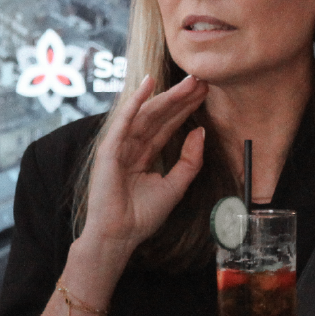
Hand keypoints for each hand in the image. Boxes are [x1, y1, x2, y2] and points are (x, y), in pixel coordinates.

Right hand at [82, 74, 207, 263]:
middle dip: (181, 98)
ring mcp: (119, 146)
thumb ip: (189, 161)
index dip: (186, 109)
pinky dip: (135, 101)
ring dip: (167, 96)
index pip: (168, 126)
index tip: (205, 93)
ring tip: (189, 82)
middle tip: (201, 80)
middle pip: (160, 116)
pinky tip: (149, 83)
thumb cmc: (142, 216)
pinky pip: (125, 120)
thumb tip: (200, 131)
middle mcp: (131, 146)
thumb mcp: (175, 186)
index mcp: (144, 155)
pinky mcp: (109, 149)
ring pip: (147, 114)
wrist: (119, 235)